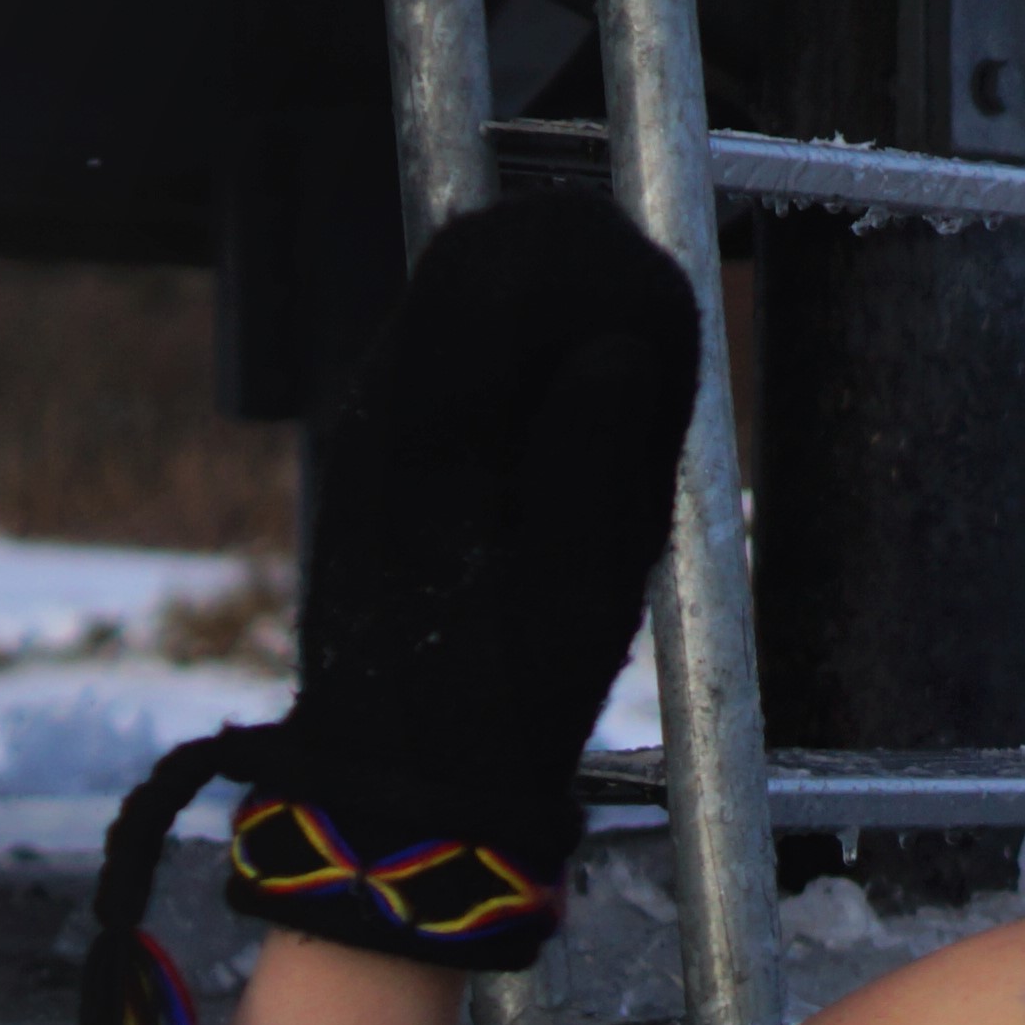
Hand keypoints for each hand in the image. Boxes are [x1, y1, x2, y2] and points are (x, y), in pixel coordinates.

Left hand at [80, 195, 697, 1024]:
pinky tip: (560, 431)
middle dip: (567, 273)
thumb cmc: (502, 685)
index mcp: (430, 420)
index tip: (653, 283)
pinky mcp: (377, 463)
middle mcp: (383, 404)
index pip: (498, 257)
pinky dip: (513, 369)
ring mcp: (371, 430)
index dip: (588, 248)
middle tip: (644, 328)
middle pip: (472, 263)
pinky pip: (449, 368)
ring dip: (541, 321)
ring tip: (614, 382)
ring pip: (459, 312)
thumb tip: (618, 341)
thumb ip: (598, 446)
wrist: (401, 776)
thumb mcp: (584, 573)